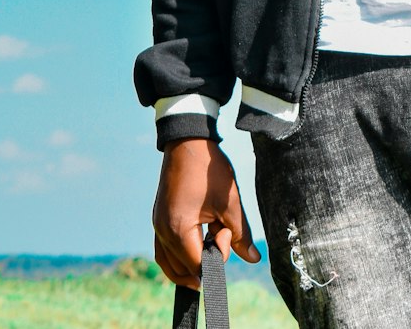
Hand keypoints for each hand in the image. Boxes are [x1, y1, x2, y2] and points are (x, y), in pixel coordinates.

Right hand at [153, 137, 261, 289]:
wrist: (188, 141)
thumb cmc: (208, 169)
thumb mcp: (229, 202)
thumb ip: (240, 234)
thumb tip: (253, 258)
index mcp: (178, 229)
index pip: (198, 266)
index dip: (218, 255)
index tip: (226, 229)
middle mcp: (162, 232)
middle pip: (182, 270)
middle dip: (205, 261)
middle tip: (220, 235)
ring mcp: (157, 226)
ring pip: (170, 264)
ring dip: (190, 265)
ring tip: (211, 251)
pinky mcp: (158, 220)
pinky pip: (164, 251)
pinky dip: (178, 258)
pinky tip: (195, 249)